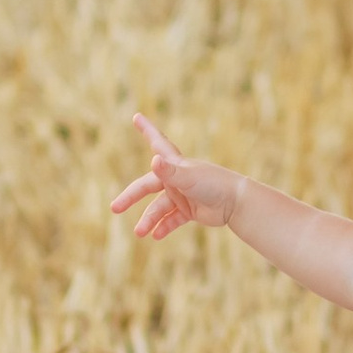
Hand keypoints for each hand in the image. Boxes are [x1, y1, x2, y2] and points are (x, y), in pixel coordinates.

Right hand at [109, 113, 244, 241]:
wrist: (237, 203)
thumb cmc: (214, 185)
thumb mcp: (189, 178)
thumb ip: (170, 172)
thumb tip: (154, 161)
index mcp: (175, 165)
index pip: (157, 143)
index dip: (147, 130)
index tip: (137, 116)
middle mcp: (176, 178)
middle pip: (147, 187)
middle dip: (131, 197)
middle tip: (115, 208)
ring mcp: (182, 195)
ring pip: (159, 208)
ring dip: (149, 220)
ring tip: (140, 233)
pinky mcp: (190, 211)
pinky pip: (172, 220)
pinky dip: (164, 227)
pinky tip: (156, 236)